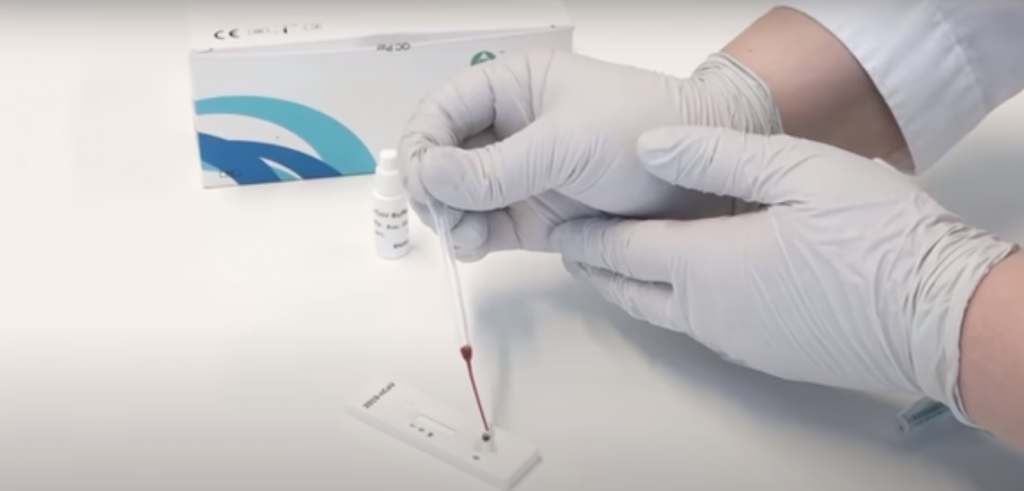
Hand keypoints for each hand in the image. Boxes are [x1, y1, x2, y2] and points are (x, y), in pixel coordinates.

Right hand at [398, 49, 781, 261]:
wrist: (703, 177)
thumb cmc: (641, 132)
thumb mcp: (564, 143)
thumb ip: (494, 166)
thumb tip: (426, 175)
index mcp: (511, 89)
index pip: (442, 111)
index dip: (422, 143)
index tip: (422, 179)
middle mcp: (507, 131)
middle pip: (441, 158)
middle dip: (433, 186)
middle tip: (442, 213)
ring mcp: (518, 176)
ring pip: (458, 198)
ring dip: (450, 217)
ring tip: (465, 235)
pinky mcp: (531, 217)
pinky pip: (484, 227)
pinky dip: (471, 238)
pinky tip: (474, 245)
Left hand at [550, 126, 1015, 421]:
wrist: (940, 318)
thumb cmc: (878, 241)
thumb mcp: (799, 171)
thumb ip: (715, 158)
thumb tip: (650, 149)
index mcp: (709, 265)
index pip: (624, 251)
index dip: (588, 237)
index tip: (562, 227)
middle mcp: (711, 312)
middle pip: (632, 291)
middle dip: (597, 269)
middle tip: (575, 251)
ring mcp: (737, 341)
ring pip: (663, 314)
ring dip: (634, 288)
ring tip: (620, 266)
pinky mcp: (766, 356)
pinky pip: (700, 328)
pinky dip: (673, 303)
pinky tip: (687, 287)